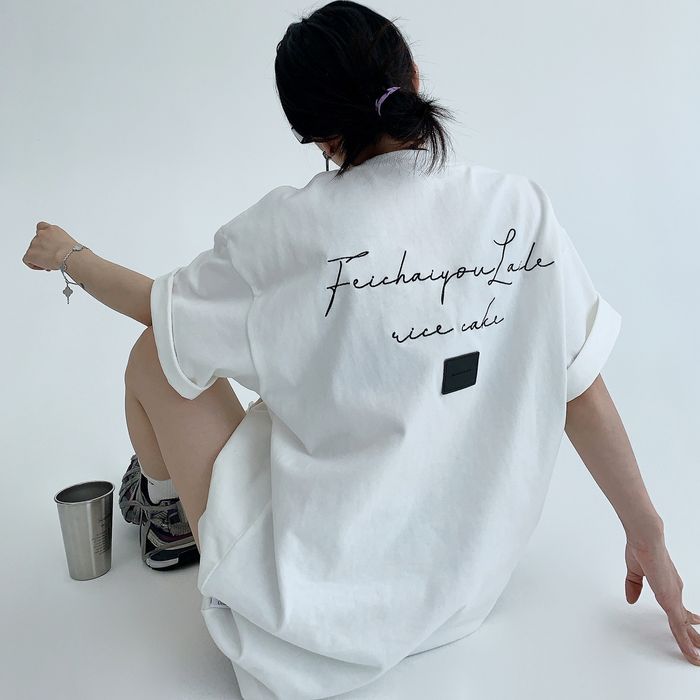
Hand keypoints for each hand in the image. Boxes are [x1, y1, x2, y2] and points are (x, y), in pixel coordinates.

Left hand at [22, 222, 77, 271]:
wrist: (69, 256)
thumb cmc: (73, 252)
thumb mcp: (68, 241)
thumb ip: (59, 242)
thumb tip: (58, 250)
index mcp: (52, 229)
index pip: (41, 227)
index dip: (42, 236)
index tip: (47, 243)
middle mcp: (42, 233)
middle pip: (36, 242)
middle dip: (42, 250)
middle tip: (51, 258)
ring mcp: (34, 243)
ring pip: (32, 251)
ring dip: (39, 258)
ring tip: (50, 263)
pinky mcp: (30, 253)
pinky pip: (27, 260)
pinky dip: (33, 265)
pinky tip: (44, 267)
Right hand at [625, 537, 699, 664]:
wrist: (645, 540)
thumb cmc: (640, 549)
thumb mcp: (634, 571)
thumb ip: (633, 586)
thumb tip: (631, 600)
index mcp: (669, 585)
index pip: (681, 607)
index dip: (689, 619)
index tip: (696, 624)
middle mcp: (675, 593)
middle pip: (686, 622)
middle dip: (694, 637)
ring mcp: (674, 598)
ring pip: (685, 630)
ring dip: (692, 645)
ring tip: (698, 659)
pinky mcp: (670, 602)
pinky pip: (679, 629)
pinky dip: (686, 644)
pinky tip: (692, 654)